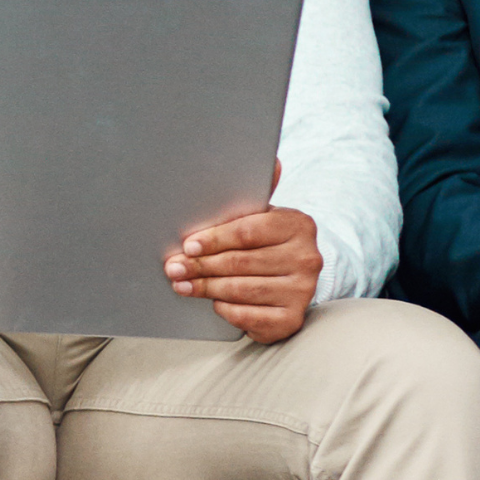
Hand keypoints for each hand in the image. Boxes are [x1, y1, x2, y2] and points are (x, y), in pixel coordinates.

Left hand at [165, 167, 318, 342]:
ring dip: (205, 288)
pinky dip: (225, 309)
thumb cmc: (266, 246)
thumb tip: (270, 160)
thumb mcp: (263, 219)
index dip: (214, 239)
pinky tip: (212, 303)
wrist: (291, 284)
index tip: (187, 246)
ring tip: (181, 284)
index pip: (248, 231)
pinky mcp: (291, 319)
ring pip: (240, 289)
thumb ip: (257, 195)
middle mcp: (307, 257)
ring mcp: (302, 290)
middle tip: (173, 268)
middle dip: (200, 266)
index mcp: (299, 225)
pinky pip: (248, 315)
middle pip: (240, 262)